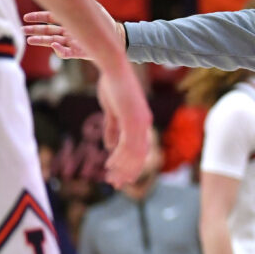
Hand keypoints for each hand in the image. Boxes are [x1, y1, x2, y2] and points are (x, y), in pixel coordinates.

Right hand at [23, 7, 122, 59]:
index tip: (26, 18)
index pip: (50, 18)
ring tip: (29, 40)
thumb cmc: (105, 22)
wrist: (117, 37)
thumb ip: (83, 2)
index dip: (38, 18)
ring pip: (52, 41)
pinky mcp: (77, 53)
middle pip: (48, 30)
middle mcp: (68, 32)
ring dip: (41, 40)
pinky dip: (58, 50)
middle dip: (35, 30)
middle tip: (23, 30)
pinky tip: (53, 45)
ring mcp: (72, 43)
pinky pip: (64, 53)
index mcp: (69, 21)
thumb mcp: (95, 8)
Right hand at [96, 64, 151, 186]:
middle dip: (128, 171)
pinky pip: (127, 144)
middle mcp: (144, 124)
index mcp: (142, 121)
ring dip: (122, 168)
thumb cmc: (112, 85)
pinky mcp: (132, 119)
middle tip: (117, 185)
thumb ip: (113, 128)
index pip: (140, 149)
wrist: (114, 68)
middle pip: (139, 155)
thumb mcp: (112, 111)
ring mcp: (140, 122)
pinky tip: (110, 165)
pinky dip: (119, 157)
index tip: (122, 176)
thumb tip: (110, 147)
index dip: (132, 164)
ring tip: (111, 179)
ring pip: (134, 153)